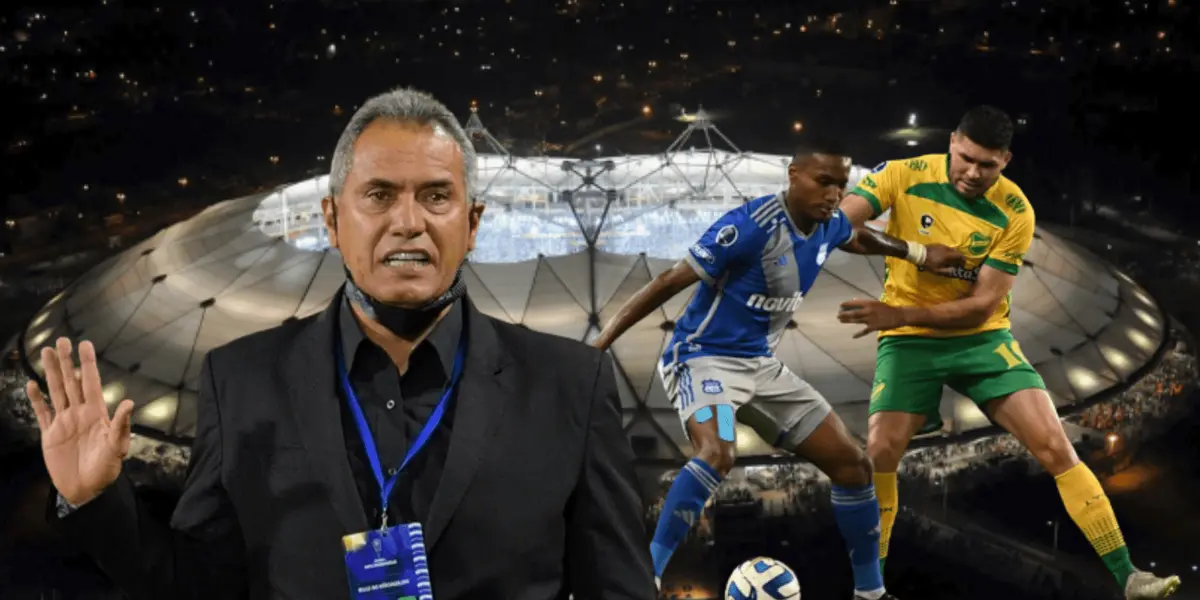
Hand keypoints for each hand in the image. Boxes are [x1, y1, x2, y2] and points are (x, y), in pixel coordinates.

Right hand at [26, 338, 133, 506]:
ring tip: (45, 352)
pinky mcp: (50, 435)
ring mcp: (63, 422)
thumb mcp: (117, 447)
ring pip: (55, 391)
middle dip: (65, 361)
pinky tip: (32, 383)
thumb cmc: (106, 469)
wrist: (86, 490)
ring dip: (51, 372)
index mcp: (96, 413)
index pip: (90, 383)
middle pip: (70, 382)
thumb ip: (120, 425)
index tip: (84, 343)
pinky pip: (42, 413)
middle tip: (60, 340)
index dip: (87, 364)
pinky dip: (36, 399)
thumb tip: (128, 403)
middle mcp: (79, 413)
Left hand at [838, 299, 906, 338]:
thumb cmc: (886, 308)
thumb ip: (865, 303)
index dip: (846, 304)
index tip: (840, 305)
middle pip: (853, 313)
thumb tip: (854, 300)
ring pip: (856, 320)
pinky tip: (853, 336)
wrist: (898, 315)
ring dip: (847, 321)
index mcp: (869, 303)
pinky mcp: (873, 327)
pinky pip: (864, 331)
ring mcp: (870, 319)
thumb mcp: (876, 303)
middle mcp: (868, 311)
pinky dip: (859, 334)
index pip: (855, 303)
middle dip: (844, 314)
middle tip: (838, 315)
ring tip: (841, 320)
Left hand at [923, 244, 964, 270]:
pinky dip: (947, 252)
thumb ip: (946, 271)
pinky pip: (945, 248)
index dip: (963, 260)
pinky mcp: (938, 244)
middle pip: (956, 252)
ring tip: (949, 260)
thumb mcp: (937, 270)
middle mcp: (947, 249)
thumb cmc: (928, 263)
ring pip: (951, 249)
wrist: (918, 254)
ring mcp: (942, 245)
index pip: (960, 255)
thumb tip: (954, 270)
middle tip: (956, 263)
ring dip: (952, 255)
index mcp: (948, 255)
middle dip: (958, 258)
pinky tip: (942, 256)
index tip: (962, 265)